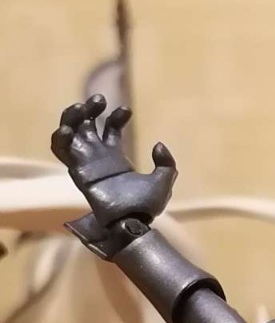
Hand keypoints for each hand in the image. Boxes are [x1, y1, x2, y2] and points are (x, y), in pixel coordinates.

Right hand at [51, 94, 176, 229]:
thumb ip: (166, 163)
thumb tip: (158, 145)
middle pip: (86, 124)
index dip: (115, 116)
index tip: (126, 111)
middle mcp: (98, 156)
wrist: (133, 223)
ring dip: (72, 116)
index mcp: (116, 156)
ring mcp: (86, 162)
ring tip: (82, 107)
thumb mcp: (164, 181)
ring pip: (70, 131)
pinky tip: (68, 128)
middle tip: (99, 100)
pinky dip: (60, 137)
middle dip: (90, 108)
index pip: (109, 128)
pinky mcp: (77, 170)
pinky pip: (61, 150)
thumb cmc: (146, 207)